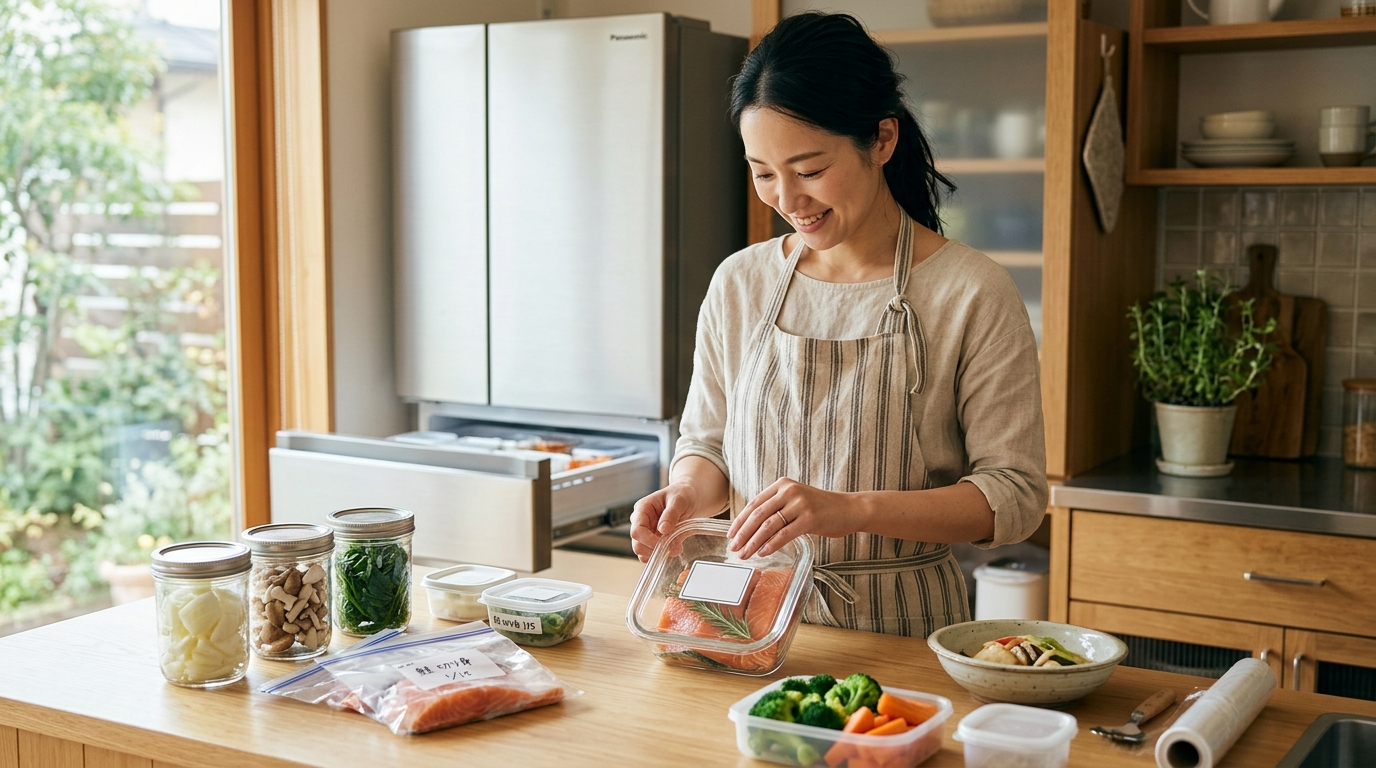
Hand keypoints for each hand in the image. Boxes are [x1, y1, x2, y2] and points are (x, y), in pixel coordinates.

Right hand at [629, 482, 698, 562]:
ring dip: (660, 553)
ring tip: (677, 546)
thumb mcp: (679, 500)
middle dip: (654, 549)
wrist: (692, 498)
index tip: (664, 543)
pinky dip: (664, 555)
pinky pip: (653, 554)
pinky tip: (676, 547)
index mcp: (643, 509)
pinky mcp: (655, 540)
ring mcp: (647, 532)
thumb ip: (671, 514)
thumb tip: (663, 529)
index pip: (637, 530)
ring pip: (643, 552)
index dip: (648, 540)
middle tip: (673, 547)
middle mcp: (642, 522)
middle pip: (637, 544)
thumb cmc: (683, 494)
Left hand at [728, 478, 858, 558]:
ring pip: (768, 526)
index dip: (740, 521)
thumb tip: (751, 527)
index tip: (730, 534)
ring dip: (753, 542)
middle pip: (758, 515)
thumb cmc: (821, 508)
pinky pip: (784, 534)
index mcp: (782, 485)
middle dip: (742, 534)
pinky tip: (762, 553)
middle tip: (733, 548)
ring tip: (744, 555)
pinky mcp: (809, 518)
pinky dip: (771, 545)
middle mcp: (789, 491)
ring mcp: (800, 504)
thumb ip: (777, 508)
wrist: (850, 509)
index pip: (754, 504)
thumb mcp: (796, 501)